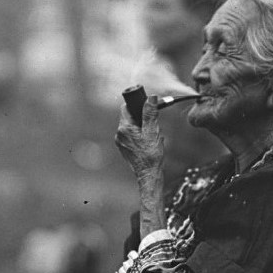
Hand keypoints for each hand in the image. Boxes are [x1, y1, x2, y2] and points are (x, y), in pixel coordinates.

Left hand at [115, 96, 166, 235]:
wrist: (148, 175)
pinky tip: (149, 142)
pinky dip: (141, 135)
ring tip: (152, 136)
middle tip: (153, 124)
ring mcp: (121, 142)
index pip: (126, 107)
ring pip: (132, 126)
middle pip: (130, 117)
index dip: (137, 104)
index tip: (147, 106)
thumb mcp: (153, 132)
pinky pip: (132, 135)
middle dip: (143, 117)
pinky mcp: (125, 148)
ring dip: (143, 127)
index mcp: (124, 128)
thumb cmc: (151, 156)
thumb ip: (150, 113)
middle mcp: (119, 134)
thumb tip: (151, 98)